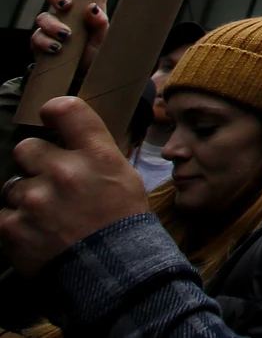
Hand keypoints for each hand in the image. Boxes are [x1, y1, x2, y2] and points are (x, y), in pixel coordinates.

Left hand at [0, 96, 150, 275]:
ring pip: (13, 186)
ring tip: (47, 219)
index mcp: (97, 156)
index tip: (50, 116)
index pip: (67, 110)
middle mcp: (64, 171)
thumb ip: (97, 157)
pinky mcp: (13, 227)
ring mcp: (35, 199)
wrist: (115, 274)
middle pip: (27, 148)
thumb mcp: (125, 179)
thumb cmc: (124, 225)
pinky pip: (4, 215)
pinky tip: (38, 235)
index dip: (54, 111)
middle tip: (48, 183)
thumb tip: (75, 141)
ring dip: (25, 199)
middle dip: (34, 164)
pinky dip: (16, 225)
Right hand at [31, 0, 108, 79]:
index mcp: (82, 9)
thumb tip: (92, 8)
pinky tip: (55, 49)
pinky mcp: (40, 43)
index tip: (69, 1)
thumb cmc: (97, 52)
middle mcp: (65, 15)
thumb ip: (100, 23)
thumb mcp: (103, 39)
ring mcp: (51, 28)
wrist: (86, 74)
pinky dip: (44, 43)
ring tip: (65, 37)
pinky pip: (36, 38)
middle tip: (65, 7)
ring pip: (43, 18)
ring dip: (52, 25)